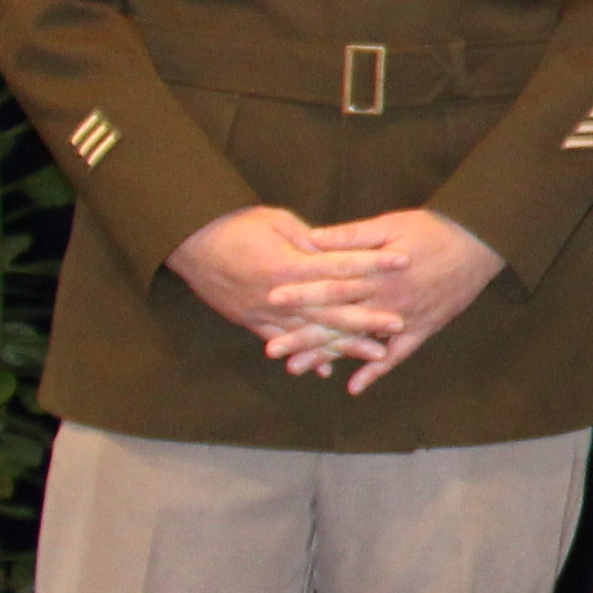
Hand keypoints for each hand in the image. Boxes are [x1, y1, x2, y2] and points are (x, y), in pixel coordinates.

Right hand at [171, 205, 383, 373]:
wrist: (188, 240)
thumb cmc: (235, 224)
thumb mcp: (278, 222)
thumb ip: (312, 241)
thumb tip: (342, 252)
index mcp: (289, 264)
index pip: (341, 265)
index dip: (374, 263)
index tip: (404, 261)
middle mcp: (278, 294)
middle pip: (331, 308)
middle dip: (368, 317)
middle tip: (400, 323)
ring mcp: (263, 312)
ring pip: (311, 333)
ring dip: (344, 345)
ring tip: (377, 352)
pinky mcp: (250, 321)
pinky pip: (283, 342)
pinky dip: (306, 355)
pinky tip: (328, 369)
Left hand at [281, 209, 503, 392]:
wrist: (481, 242)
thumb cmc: (434, 229)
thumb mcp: (391, 224)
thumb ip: (352, 235)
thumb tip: (314, 238)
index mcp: (376, 274)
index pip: (331, 286)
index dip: (301, 295)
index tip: (271, 302)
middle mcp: (387, 300)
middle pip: (338, 320)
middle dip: (303, 335)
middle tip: (271, 350)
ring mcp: (405, 318)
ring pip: (360, 341)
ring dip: (328, 356)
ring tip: (296, 369)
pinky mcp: (424, 328)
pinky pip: (398, 355)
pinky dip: (376, 371)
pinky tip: (354, 387)